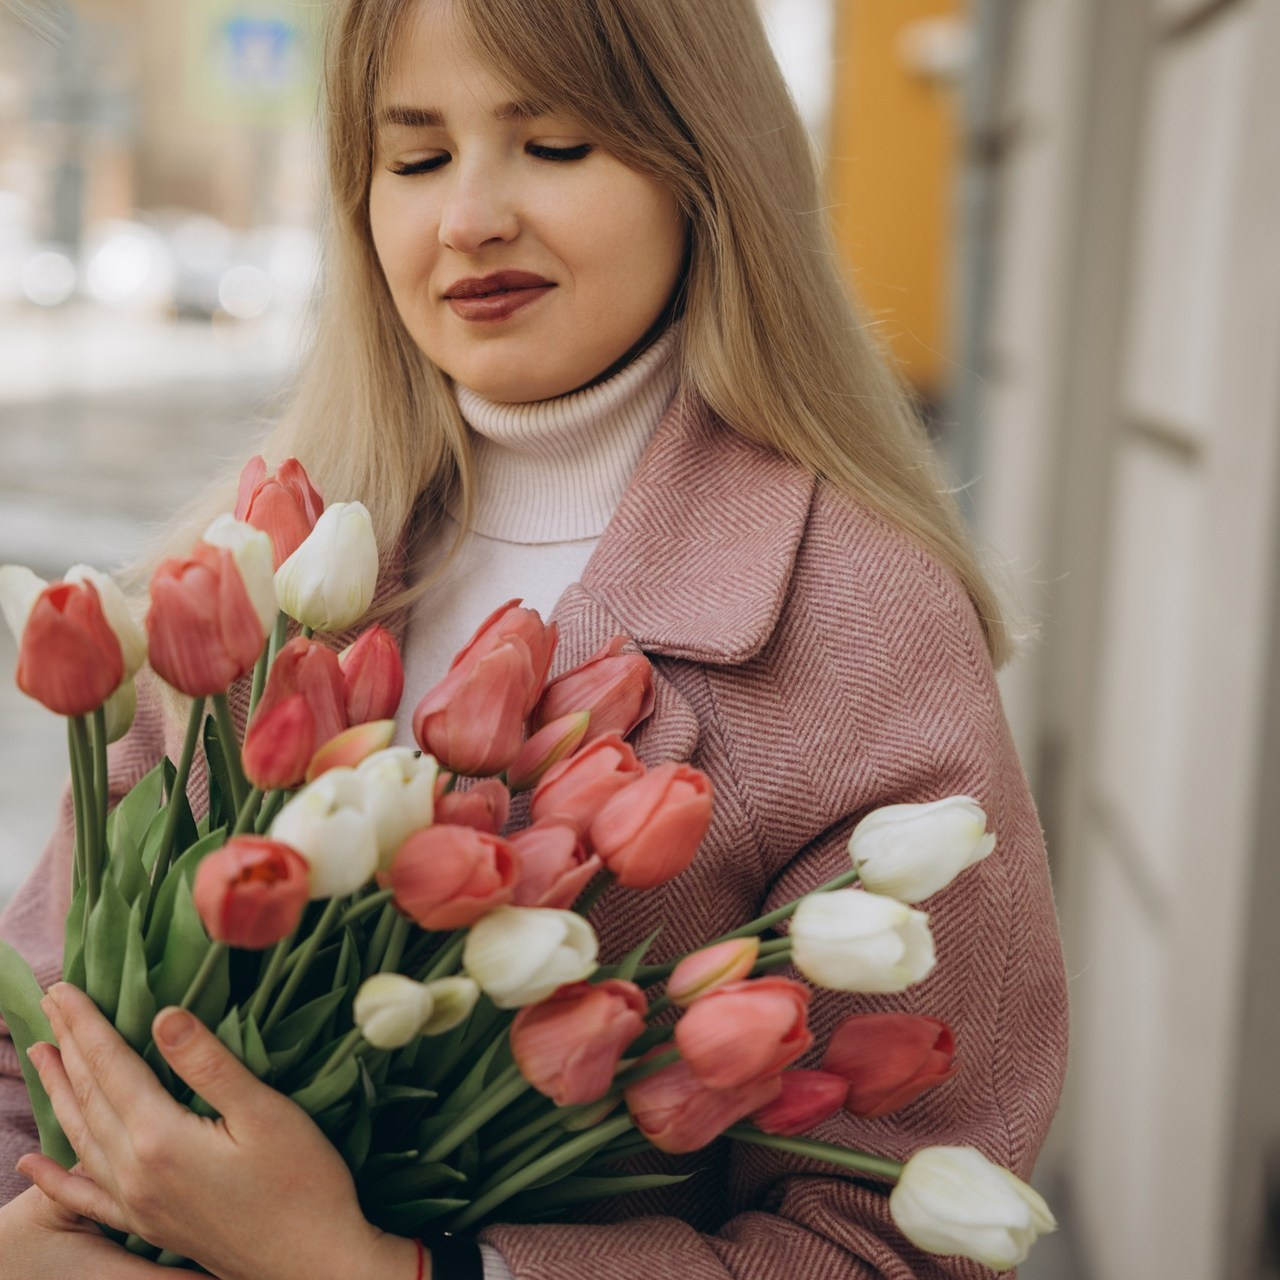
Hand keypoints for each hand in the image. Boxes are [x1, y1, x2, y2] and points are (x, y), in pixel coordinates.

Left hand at [18, 982, 419, 1279]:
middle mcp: (136, 1174)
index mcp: (162, 1139)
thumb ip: (209, 1064)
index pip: (112, 1067)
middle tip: (48, 1005)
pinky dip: (55, 1179)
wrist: (313, 1263)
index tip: (63, 989)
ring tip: (41, 1055)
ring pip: (82, 1138)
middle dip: (69, 1047)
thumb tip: (163, 1016)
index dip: (88, 1025)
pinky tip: (34, 1166)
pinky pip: (86, 1197)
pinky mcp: (148, 1224)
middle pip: (90, 1097)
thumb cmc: (303, 1182)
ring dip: (59, 1092)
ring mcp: (138, 1204)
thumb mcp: (265, 1112)